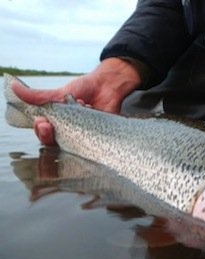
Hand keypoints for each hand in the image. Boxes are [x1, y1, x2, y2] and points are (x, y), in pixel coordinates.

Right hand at [12, 58, 141, 144]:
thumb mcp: (59, 92)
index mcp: (59, 125)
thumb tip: (14, 87)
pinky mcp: (103, 137)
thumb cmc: (84, 90)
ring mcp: (87, 136)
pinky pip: (95, 140)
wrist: (108, 85)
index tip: (42, 122)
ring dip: (75, 124)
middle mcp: (72, 134)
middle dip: (50, 134)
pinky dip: (92, 124)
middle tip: (50, 123)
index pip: (45, 136)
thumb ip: (38, 96)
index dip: (41, 132)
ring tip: (79, 104)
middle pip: (57, 143)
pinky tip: (92, 109)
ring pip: (75, 143)